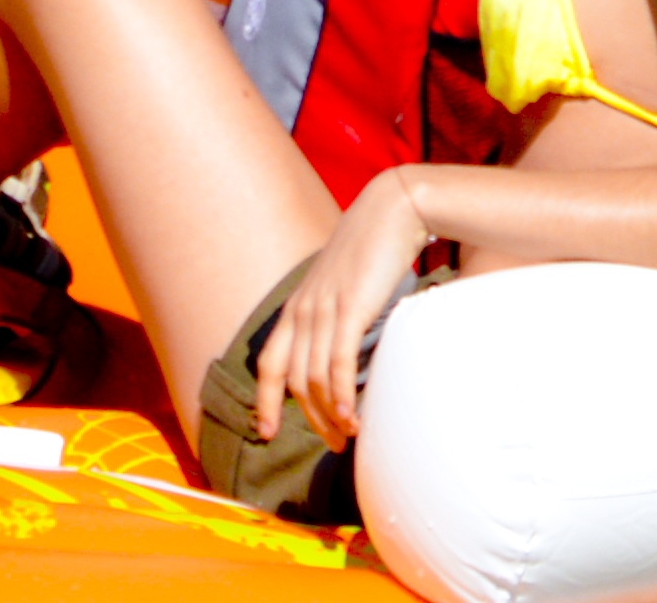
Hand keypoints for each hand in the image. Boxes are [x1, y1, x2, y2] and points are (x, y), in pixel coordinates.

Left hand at [250, 169, 434, 450]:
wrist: (392, 210)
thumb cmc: (373, 251)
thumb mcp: (343, 287)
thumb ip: (337, 319)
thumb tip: (345, 354)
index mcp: (297, 307)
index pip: (269, 363)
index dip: (264, 400)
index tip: (265, 432)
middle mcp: (303, 310)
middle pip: (293, 380)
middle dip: (308, 419)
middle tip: (332, 445)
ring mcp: (323, 309)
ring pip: (314, 378)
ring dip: (329, 414)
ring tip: (348, 437)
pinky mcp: (350, 308)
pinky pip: (338, 363)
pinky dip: (341, 395)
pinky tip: (352, 417)